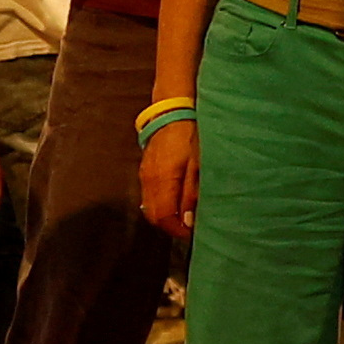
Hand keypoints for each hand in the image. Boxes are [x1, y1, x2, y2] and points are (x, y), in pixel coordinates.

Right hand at [135, 116, 199, 235]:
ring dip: (164, 215)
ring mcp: (145, 175)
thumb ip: (191, 194)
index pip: (163, 218)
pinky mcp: (145, 169)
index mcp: (163, 181)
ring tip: (184, 213)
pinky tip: (175, 198)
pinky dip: (160, 203)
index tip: (192, 232)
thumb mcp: (199, 165)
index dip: (177, 230)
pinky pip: (149, 195)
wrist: (173, 111)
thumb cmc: (190, 136)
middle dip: (170, 225)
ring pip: (149, 206)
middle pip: (153, 216)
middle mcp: (149, 181)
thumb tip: (188, 221)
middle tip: (189, 226)